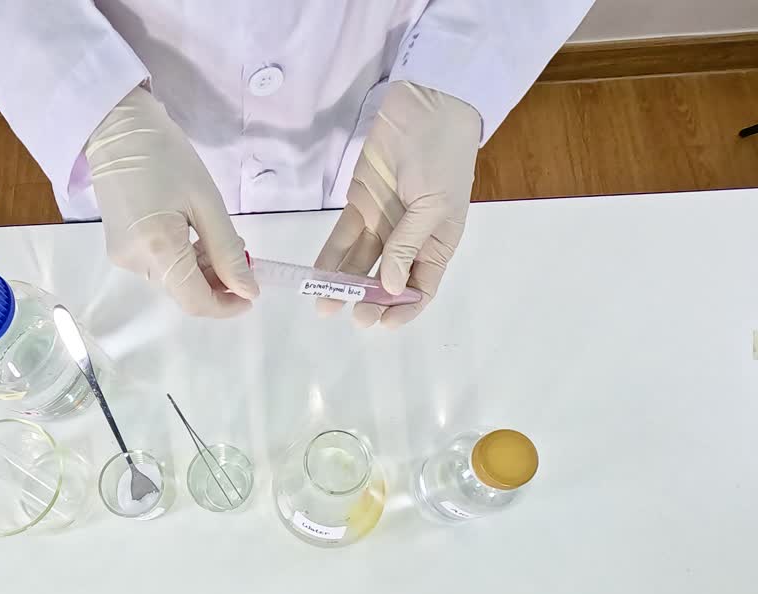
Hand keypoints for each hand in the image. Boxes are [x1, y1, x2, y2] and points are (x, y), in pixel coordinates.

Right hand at [85, 86, 257, 317]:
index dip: (226, 306)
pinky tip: (190, 233)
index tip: (251, 293)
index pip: (195, 301)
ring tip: (213, 233)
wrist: (116, 130)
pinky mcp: (119, 249)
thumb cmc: (166, 156)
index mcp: (157, 249)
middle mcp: (134, 262)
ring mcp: (123, 258)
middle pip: (184, 291)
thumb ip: (228, 251)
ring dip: (200, 268)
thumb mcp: (206, 202)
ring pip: (173, 280)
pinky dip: (181, 259)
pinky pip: (158, 266)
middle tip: (237, 246)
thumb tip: (248, 290)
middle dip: (216, 280)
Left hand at [315, 81, 480, 327]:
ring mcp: (384, 220)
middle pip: (389, 280)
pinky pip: (344, 237)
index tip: (383, 323)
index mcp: (438, 242)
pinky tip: (316, 275)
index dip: (405, 309)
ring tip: (324, 304)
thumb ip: (408, 244)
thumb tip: (392, 287)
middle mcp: (410, 237)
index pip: (422, 286)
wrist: (426, 106)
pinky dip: (330, 257)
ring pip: (362, 262)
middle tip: (354, 313)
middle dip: (371, 300)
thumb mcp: (434, 204)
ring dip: (345, 284)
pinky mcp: (361, 203)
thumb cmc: (441, 156)